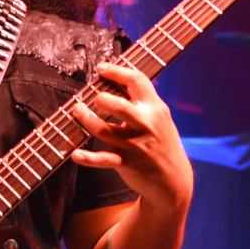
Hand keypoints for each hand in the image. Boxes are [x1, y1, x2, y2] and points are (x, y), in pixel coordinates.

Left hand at [69, 62, 191, 206]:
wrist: (173, 180)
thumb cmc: (162, 143)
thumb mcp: (159, 118)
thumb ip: (141, 103)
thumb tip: (115, 82)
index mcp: (155, 108)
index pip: (137, 81)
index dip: (116, 71)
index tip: (101, 68)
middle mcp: (145, 124)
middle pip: (119, 106)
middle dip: (102, 98)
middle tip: (94, 97)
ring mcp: (134, 144)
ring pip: (103, 130)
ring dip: (86, 119)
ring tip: (77, 110)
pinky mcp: (125, 162)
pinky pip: (102, 159)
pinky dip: (88, 158)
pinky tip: (75, 154)